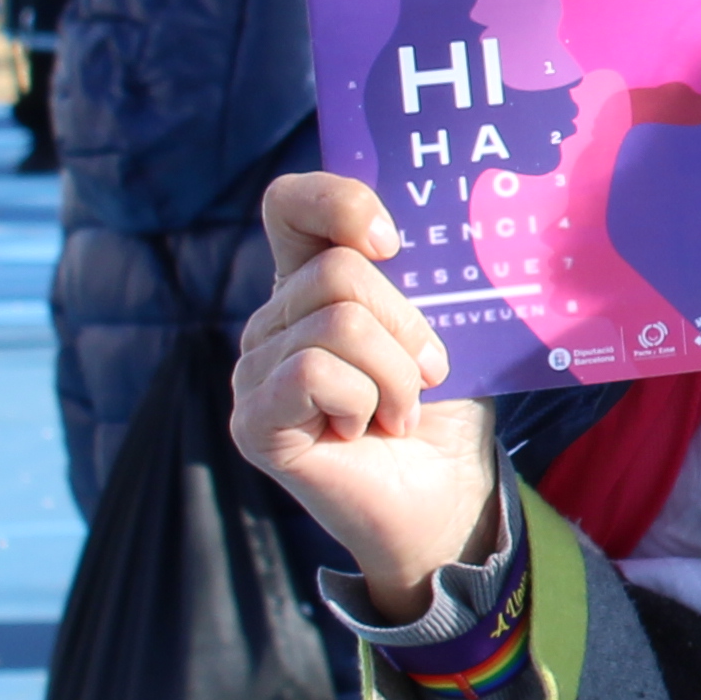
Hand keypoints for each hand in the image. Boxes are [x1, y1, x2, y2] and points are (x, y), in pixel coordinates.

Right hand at [238, 171, 500, 597]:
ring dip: (396, 374)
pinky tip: (366, 431)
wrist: (447, 497)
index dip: (337, 202)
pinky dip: (363, 400)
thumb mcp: (443, 328)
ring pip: (337, 324)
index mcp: (310, 286)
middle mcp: (271, 324)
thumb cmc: (444, 412)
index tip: (392, 243)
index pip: (290, 206)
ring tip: (398, 412)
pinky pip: (312, 374)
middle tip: (424, 375)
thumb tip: (431, 231)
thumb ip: (420, 277)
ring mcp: (253, 374)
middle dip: (405, 325)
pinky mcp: (254, 422)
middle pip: (337, 272)